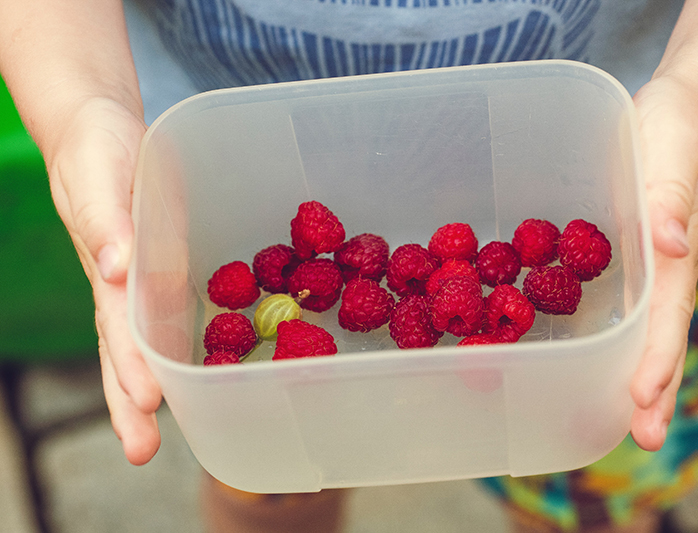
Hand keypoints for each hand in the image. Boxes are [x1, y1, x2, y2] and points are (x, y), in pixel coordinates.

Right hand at [46, 97, 162, 464]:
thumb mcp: (97, 177)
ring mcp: (145, 282)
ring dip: (160, 387)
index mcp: (107, 271)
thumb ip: (105, 222)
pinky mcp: (166, 267)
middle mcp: (125, 288)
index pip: (118, 330)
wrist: (102, 132)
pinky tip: (204, 371)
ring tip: (162, 436)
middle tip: (143, 452)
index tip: (144, 404)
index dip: (129, 368)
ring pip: (150, 343)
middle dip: (131, 404)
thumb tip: (116, 270)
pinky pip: (175, 313)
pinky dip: (186, 345)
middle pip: (127, 354)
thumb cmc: (94, 152)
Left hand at [627, 75, 697, 450]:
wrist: (685, 105)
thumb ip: (667, 197)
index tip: (641, 401)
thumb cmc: (677, 125)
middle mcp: (666, 268)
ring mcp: (653, 264)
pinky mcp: (635, 252)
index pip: (668, 317)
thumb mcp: (669, 151)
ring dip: (637, 374)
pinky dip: (621, 339)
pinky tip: (601, 357)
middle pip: (661, 338)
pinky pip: (630, 304)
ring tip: (625, 421)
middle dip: (653, 390)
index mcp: (675, 251)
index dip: (656, 360)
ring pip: (646, 329)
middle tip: (642, 441)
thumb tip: (666, 245)